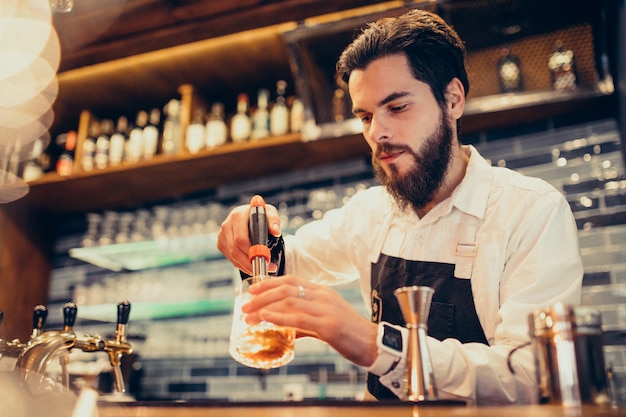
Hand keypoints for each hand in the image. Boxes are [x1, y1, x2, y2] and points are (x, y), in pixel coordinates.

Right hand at [217, 197, 280, 274]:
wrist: (249, 216)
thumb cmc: (260, 215)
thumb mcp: (269, 213)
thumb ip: (274, 221)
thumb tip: (275, 231)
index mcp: (237, 216)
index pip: (241, 239)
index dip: (252, 252)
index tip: (264, 258)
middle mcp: (227, 225)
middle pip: (235, 251)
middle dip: (250, 262)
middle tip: (265, 267)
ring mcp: (222, 235)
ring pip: (233, 257)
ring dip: (247, 266)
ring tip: (263, 267)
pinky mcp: (221, 244)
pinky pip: (231, 259)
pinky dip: (242, 265)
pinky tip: (252, 264)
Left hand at [241, 275, 377, 366]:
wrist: (374, 345)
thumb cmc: (350, 335)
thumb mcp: (325, 323)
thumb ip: (305, 324)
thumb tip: (287, 330)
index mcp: (323, 292)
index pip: (292, 280)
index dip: (270, 283)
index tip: (253, 290)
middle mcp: (323, 296)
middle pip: (286, 289)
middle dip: (262, 296)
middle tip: (245, 305)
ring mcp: (326, 309)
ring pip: (289, 301)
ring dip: (265, 308)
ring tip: (249, 316)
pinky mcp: (329, 325)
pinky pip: (299, 318)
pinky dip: (279, 317)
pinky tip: (266, 319)